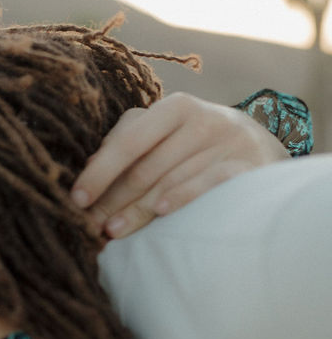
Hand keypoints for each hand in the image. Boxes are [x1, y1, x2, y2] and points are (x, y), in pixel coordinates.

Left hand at [71, 92, 287, 238]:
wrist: (262, 146)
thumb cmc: (197, 142)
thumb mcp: (167, 131)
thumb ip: (129, 140)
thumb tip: (88, 169)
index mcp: (175, 108)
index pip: (129, 142)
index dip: (99, 172)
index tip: (76, 199)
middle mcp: (203, 120)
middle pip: (146, 168)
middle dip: (113, 200)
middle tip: (90, 226)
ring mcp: (228, 144)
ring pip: (170, 182)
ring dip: (137, 210)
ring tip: (112, 231)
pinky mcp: (248, 167)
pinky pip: (209, 183)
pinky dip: (184, 197)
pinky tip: (161, 213)